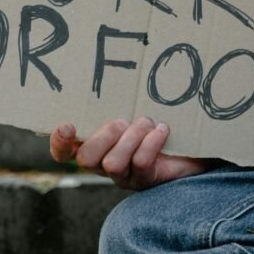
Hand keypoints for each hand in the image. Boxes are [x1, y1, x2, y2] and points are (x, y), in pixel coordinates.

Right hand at [50, 117, 212, 189]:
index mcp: (95, 144)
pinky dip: (151, 143)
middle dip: (104, 136)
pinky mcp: (145, 181)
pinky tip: (162, 130)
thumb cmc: (157, 121)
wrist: (193, 145)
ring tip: (147, 122)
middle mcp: (104, 163)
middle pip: (86, 159)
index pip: (64, 152)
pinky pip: (140, 164)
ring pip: (112, 164)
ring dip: (131, 138)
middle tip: (122, 121)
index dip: (60, 143)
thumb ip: (117, 102)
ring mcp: (124, 176)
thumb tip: (110, 72)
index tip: (68, 125)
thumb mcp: (134, 109)